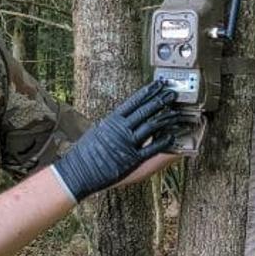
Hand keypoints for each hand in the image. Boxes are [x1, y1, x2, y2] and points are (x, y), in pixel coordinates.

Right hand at [50, 81, 181, 202]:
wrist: (78, 171)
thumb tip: (121, 118)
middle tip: (172, 93)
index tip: (158, 84)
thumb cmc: (85, 153)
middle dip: (160, 100)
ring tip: (176, 112)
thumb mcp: (98, 131)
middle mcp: (121, 129)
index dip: (148, 92)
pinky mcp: (132, 159)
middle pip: (145, 111)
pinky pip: (152, 148)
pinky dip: (164, 141)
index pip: (134, 101)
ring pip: (151, 126)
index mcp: (112, 120)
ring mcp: (127, 144)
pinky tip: (172, 136)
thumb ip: (112, 125)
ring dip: (166, 118)